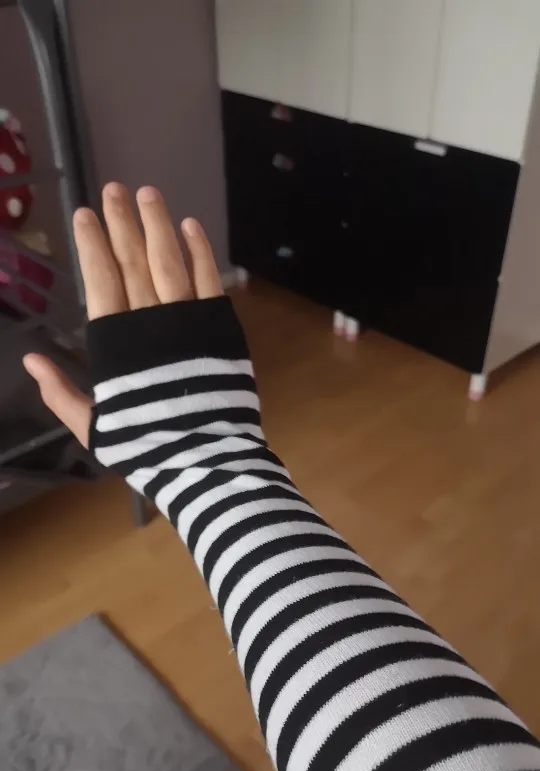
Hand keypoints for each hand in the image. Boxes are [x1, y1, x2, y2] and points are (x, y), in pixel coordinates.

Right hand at [23, 183, 222, 447]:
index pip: (100, 280)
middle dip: (122, 223)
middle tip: (113, 190)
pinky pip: (209, 281)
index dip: (92, 245)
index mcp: (115, 344)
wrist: (203, 460)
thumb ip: (60, 392)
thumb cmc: (145, 446)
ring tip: (148, 193)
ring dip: (157, 225)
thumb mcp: (93, 426)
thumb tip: (30, 360)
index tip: (85, 214)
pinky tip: (189, 226)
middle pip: (133, 262)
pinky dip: (200, 252)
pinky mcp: (221, 328)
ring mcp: (188, 322)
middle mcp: (150, 323)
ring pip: (169, 262)